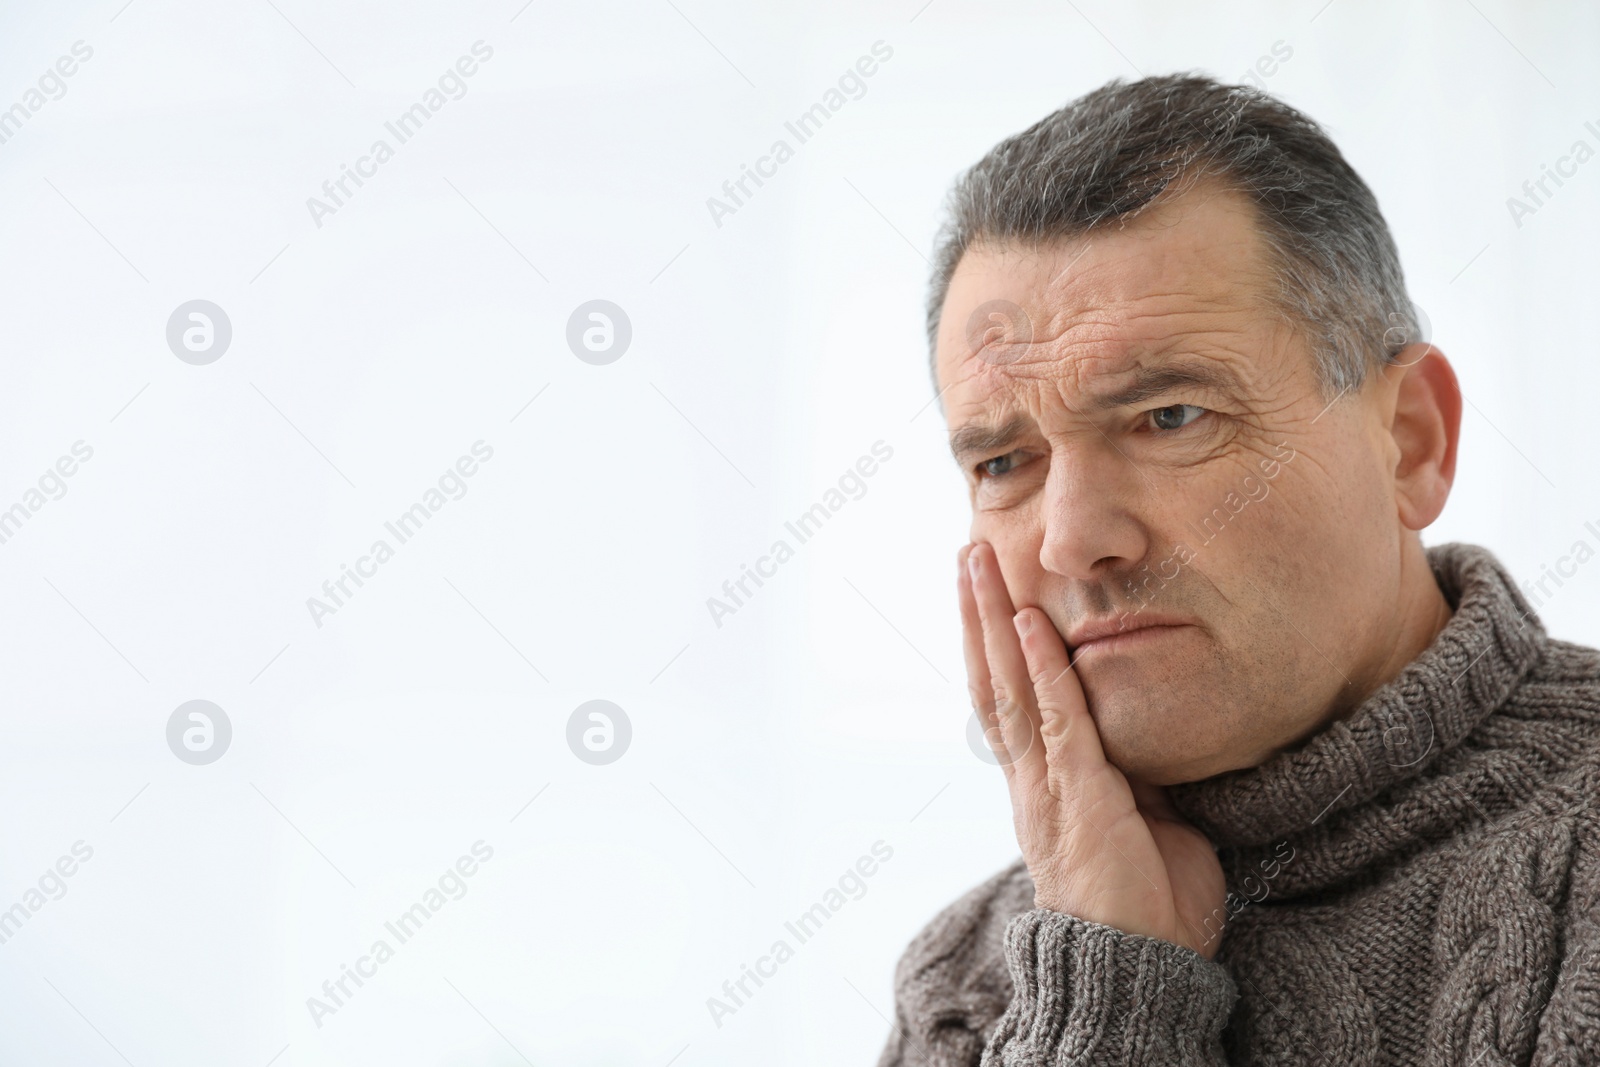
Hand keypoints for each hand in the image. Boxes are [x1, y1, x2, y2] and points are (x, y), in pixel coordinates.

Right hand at [959, 541, 1226, 956]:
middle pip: (991, 680)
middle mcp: (1030, 780)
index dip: (994, 644)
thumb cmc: (1150, 904)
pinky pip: (1056, 720)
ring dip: (990, 620)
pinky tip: (1029, 621)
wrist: (1146, 970)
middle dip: (977, 614)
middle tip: (965, 553)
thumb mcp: (1145, 818)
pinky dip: (1041, 667)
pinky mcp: (1078, 798)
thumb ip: (1132, 771)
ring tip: (976, 563)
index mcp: (1043, 785)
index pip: (1009, 699)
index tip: (987, 592)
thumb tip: (1141, 732)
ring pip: (1006, 687)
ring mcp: (1047, 787)